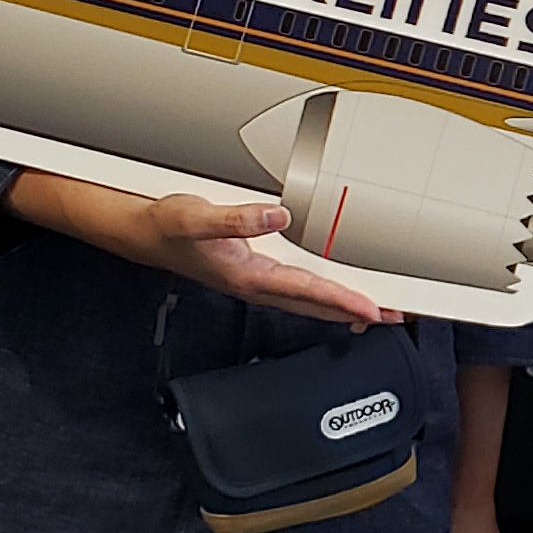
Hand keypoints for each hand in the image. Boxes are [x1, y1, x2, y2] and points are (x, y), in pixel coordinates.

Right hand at [11, 173, 395, 325]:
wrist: (137, 234)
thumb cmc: (164, 225)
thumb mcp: (195, 216)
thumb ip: (236, 218)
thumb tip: (278, 215)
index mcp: (249, 276)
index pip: (307, 291)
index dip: (344, 300)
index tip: (375, 310)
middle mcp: (256, 285)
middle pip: (315, 304)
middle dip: (355, 311)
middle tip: (396, 317)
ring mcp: (254, 282)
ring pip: (307, 300)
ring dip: (341, 305)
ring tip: (376, 311)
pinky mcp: (250, 274)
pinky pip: (295, 290)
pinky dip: (320, 294)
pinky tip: (330, 293)